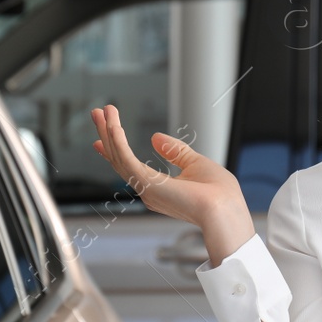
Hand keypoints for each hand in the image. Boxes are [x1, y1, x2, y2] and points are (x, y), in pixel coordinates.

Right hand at [89, 104, 252, 258]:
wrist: (225, 210)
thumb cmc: (219, 195)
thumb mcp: (195, 164)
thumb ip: (175, 151)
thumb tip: (156, 138)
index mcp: (159, 189)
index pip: (130, 166)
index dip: (116, 148)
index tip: (105, 133)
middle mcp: (148, 191)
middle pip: (119, 159)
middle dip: (107, 135)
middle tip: (96, 114)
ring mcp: (145, 188)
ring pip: (119, 156)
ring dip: (109, 132)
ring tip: (100, 111)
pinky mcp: (147, 183)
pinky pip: (126, 158)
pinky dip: (117, 140)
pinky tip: (112, 125)